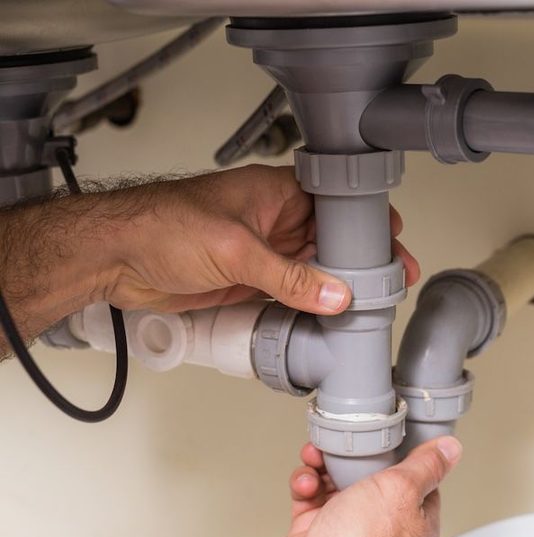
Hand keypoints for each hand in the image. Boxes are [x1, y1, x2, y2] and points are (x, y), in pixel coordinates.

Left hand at [99, 164, 419, 313]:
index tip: (394, 243)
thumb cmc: (161, 225)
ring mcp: (263, 253)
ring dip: (335, 288)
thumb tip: (334, 294)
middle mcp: (274, 221)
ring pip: (313, 271)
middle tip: (390, 284)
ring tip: (366, 306)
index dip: (367, 221)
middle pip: (331, 240)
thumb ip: (289, 275)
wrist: (114, 258)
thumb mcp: (236, 248)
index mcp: (276, 193)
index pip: (336, 202)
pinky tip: (326, 320)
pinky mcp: (249, 282)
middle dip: (359, 261)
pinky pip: (290, 295)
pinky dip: (308, 308)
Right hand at [259, 437, 462, 536]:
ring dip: (324, 466)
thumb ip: (426, 466)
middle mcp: (384, 526)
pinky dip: (306, 485)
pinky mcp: (318, 534)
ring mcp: (349, 530)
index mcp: (416, 519)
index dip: (404, 452)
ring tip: (317, 458)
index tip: (391, 433)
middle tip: (345, 443)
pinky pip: (312, 499)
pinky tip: (307, 482)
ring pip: (338, 484)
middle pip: (373, 476)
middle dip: (354, 455)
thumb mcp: (402, 489)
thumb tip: (451, 448)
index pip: (418, 478)